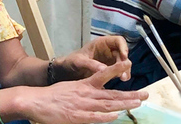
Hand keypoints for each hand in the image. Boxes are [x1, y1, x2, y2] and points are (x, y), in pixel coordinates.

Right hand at [26, 61, 147, 123]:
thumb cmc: (52, 96)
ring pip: (107, 104)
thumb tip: (98, 98)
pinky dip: (105, 117)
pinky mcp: (76, 116)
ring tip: (138, 102)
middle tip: (145, 94)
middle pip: (111, 94)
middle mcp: (85, 93)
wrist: (35, 100)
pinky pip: (93, 117)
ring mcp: (82, 105)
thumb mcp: (70, 89)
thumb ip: (85, 92)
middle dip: (130, 94)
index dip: (117, 69)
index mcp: (83, 85)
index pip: (103, 75)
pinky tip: (115, 116)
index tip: (129, 63)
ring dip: (123, 104)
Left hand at [54, 36, 130, 80]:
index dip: (123, 47)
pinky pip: (119, 70)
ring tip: (124, 78)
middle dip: (124, 62)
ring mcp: (110, 59)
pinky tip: (121, 80)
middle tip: (124, 73)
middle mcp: (108, 50)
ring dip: (125, 69)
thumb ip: (91, 64)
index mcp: (101, 43)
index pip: (118, 40)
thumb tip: (104, 69)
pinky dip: (121, 74)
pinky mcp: (110, 68)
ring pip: (123, 62)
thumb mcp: (79, 61)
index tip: (124, 56)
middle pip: (123, 53)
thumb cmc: (72, 61)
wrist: (68, 70)